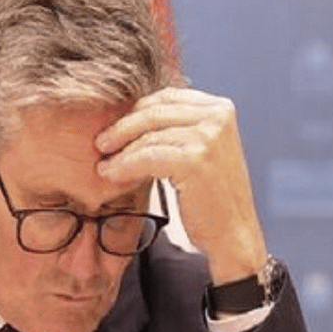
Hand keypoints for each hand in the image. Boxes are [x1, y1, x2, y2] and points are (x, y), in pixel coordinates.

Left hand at [95, 87, 267, 283]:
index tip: (113, 128)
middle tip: (100, 143)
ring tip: (103, 165)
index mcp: (219, 108)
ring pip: (148, 135)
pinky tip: (112, 174)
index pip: (165, 97)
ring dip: (121, 151)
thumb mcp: (198, 151)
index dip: (135, 111)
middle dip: (122, 127)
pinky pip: (148, 156)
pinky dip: (126, 165)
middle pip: (154, 111)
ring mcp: (209, 136)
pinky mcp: (197, 158)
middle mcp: (218, 116)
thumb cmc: (210, 196)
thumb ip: (176, 129)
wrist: (232, 233)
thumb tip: (129, 118)